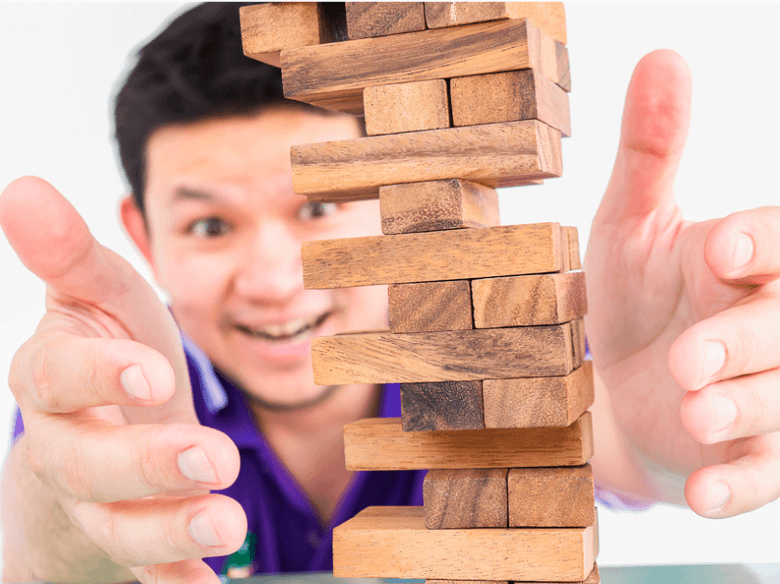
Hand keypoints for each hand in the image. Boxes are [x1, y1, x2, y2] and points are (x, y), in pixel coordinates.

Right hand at [0, 177, 245, 582]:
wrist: (105, 431)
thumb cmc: (111, 357)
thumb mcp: (100, 298)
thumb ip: (70, 254)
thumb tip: (21, 187)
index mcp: (56, 376)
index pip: (55, 378)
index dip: (97, 376)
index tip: (149, 375)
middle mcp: (69, 445)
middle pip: (87, 464)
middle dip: (147, 463)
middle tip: (211, 460)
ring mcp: (100, 500)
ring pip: (119, 524)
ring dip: (170, 529)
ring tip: (227, 526)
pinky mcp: (134, 539)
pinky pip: (147, 569)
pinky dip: (176, 579)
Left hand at [585, 50, 779, 517]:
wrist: (620, 375)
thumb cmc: (633, 292)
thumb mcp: (628, 223)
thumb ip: (650, 152)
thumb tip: (662, 56)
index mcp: (746, 257)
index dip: (764, 242)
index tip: (722, 246)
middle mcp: (771, 321)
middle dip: (747, 341)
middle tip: (691, 358)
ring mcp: (767, 392)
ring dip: (746, 411)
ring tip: (695, 413)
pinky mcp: (753, 453)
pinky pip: (765, 474)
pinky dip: (739, 485)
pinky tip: (704, 493)